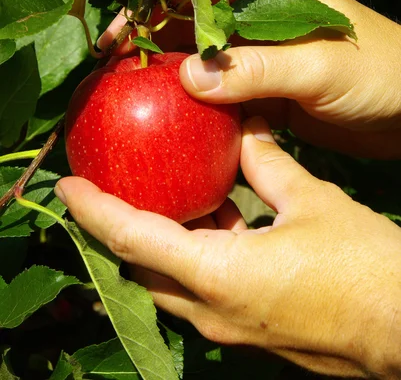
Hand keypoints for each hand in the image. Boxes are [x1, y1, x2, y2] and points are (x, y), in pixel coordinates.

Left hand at [55, 117, 400, 377]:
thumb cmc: (364, 268)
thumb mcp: (311, 200)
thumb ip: (267, 162)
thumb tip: (244, 127)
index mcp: (219, 276)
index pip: (132, 239)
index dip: (93, 211)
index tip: (65, 187)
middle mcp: (212, 310)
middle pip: (138, 267)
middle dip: (112, 230)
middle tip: (99, 190)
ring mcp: (228, 326)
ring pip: (166, 282)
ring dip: (150, 243)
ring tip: (147, 199)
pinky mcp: (248, 328)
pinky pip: (198, 289)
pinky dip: (187, 254)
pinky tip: (205, 220)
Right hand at [99, 0, 400, 158]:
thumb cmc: (380, 72)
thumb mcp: (319, 66)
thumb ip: (256, 68)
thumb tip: (188, 77)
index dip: (151, 6)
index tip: (119, 37)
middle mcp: (255, 10)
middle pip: (188, 20)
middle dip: (149, 42)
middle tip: (111, 71)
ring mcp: (256, 49)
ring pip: (199, 57)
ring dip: (167, 75)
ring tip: (129, 96)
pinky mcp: (260, 84)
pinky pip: (217, 89)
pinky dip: (194, 102)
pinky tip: (170, 118)